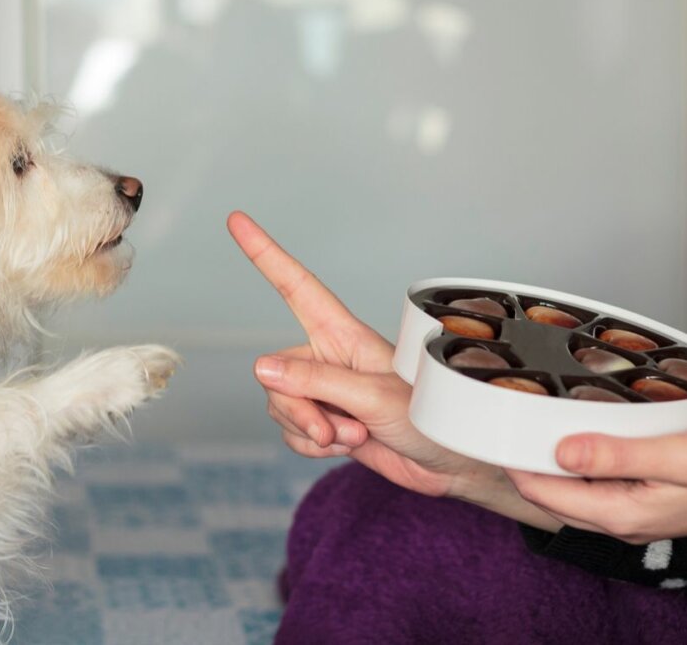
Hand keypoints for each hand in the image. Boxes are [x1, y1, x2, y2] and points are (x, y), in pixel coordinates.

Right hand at [228, 211, 560, 529]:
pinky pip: (291, 432)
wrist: (449, 465)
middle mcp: (328, 358)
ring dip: (310, 431)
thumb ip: (315, 382)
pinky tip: (345, 447)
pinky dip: (312, 447)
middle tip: (333, 429)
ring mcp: (325, 392)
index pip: (296, 287)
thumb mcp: (373, 397)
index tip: (237, 221)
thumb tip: (261, 367)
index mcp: (344, 334)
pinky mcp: (325, 422)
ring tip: (354, 436)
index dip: (265, 254)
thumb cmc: (429, 418)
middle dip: (297, 408)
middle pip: (275, 373)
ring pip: (280, 406)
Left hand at [506, 418, 686, 543]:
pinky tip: (575, 438)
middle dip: (525, 464)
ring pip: (572, 492)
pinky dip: (577, 465)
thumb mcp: (679, 455)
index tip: (494, 430)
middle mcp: (622, 521)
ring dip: (549, 464)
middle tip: (505, 422)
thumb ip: (617, 456)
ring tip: (530, 425)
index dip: (515, 463)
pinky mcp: (644, 501)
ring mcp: (633, 514)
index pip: (546, 493)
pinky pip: (595, 487)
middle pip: (552, 496)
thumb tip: (561, 452)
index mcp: (624, 514)